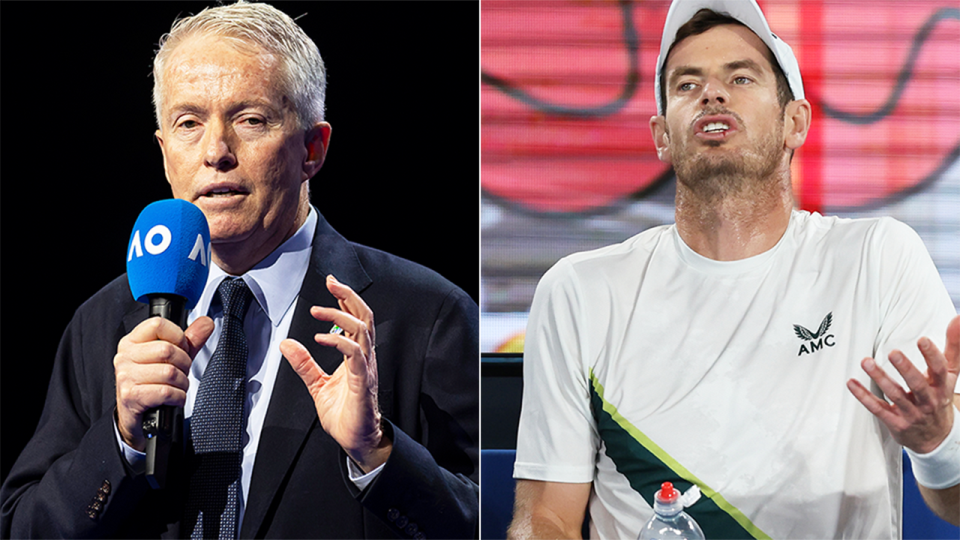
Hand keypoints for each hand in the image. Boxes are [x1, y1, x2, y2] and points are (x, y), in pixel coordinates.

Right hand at [114, 316, 213, 450]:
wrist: (136, 415)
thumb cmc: (153, 383)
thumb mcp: (172, 358)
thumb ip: (190, 339)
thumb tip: (206, 323)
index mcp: (132, 341)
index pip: (158, 324)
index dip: (177, 336)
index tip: (181, 348)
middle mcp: (125, 356)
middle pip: (167, 349)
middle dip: (184, 364)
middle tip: (181, 372)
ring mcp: (126, 376)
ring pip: (169, 372)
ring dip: (182, 383)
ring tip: (177, 386)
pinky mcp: (131, 395)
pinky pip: (166, 391)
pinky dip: (177, 397)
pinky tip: (173, 398)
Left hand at [280, 275, 391, 472]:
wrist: (357, 440)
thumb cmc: (345, 414)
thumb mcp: (317, 385)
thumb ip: (304, 364)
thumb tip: (286, 344)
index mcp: (357, 356)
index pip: (356, 319)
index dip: (346, 299)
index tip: (332, 283)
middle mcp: (365, 358)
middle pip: (364, 318)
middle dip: (349, 297)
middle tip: (331, 284)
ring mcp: (366, 369)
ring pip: (362, 331)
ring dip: (340, 316)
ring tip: (318, 311)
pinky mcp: (362, 383)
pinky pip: (355, 356)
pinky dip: (339, 343)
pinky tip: (320, 339)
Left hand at [847, 315, 959, 452]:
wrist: (937, 438)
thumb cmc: (939, 397)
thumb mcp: (950, 375)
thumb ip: (954, 347)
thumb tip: (958, 319)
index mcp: (941, 387)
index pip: (939, 370)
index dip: (931, 356)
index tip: (922, 340)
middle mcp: (927, 401)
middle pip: (917, 384)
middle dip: (906, 368)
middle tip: (893, 353)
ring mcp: (911, 413)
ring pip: (895, 395)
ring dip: (880, 378)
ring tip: (866, 362)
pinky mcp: (895, 422)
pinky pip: (877, 408)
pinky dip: (863, 396)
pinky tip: (851, 383)